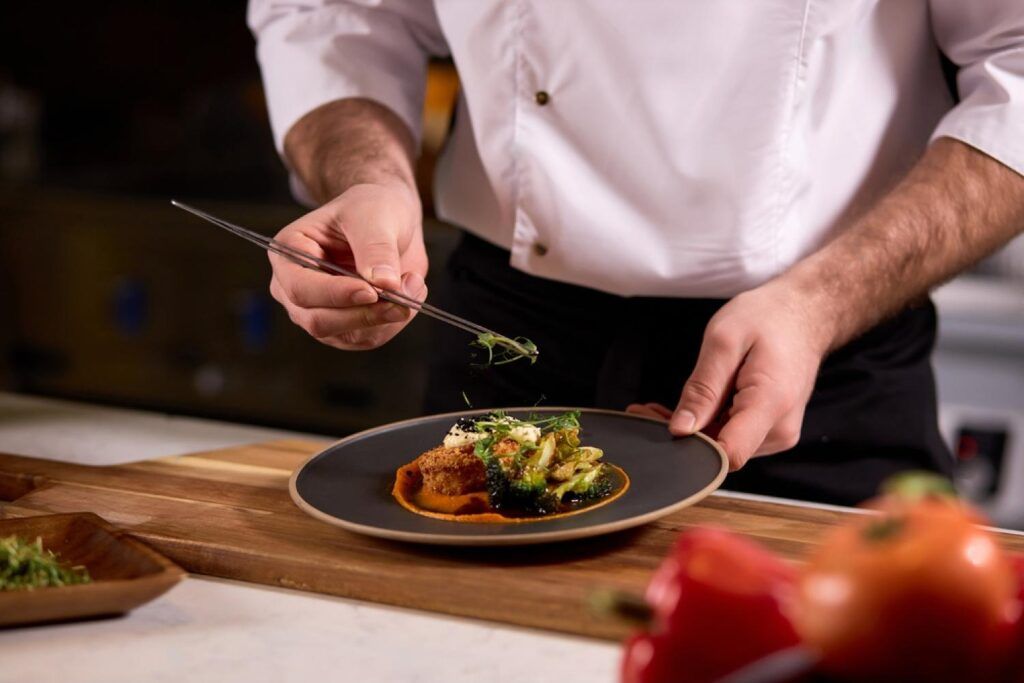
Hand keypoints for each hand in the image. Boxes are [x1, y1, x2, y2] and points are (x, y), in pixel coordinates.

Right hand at [269, 181, 427, 349]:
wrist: (390, 222)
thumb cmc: (371, 209)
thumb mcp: (374, 215)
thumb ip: (376, 248)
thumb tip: (385, 284)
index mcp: (289, 252)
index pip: (301, 287)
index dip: (336, 294)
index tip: (371, 291)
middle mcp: (294, 288)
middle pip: (319, 320)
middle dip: (365, 314)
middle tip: (403, 299)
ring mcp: (318, 311)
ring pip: (346, 335)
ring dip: (386, 317)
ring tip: (413, 284)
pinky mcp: (345, 328)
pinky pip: (368, 339)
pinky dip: (394, 322)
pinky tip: (409, 295)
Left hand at [631, 281, 833, 469]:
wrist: (804, 314)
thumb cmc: (768, 318)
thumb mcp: (724, 340)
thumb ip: (702, 388)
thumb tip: (680, 429)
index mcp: (771, 404)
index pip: (727, 454)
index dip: (689, 446)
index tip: (659, 423)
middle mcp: (779, 429)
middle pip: (720, 452)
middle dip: (681, 435)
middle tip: (645, 410)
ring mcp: (777, 433)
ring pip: (722, 446)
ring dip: (692, 429)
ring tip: (661, 406)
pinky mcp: (769, 431)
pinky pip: (732, 436)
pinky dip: (707, 424)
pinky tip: (689, 408)